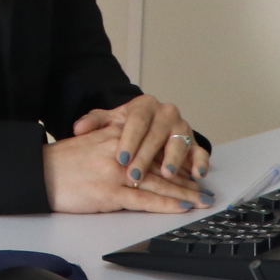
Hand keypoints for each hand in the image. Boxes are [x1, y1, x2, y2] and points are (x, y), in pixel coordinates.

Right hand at [44, 120, 204, 214]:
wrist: (39, 172)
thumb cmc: (62, 161)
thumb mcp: (89, 140)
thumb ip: (112, 140)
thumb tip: (132, 153)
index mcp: (117, 135)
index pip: (154, 147)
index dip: (175, 160)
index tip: (191, 170)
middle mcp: (121, 151)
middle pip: (161, 165)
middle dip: (186, 179)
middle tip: (206, 188)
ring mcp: (116, 172)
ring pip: (158, 182)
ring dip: (184, 193)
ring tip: (202, 200)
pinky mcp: (109, 192)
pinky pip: (144, 199)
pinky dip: (166, 203)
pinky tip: (181, 207)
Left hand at [72, 96, 209, 192]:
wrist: (147, 126)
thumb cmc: (126, 127)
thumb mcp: (109, 122)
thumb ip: (94, 123)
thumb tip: (79, 128)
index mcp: (144, 105)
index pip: (136, 121)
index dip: (129, 140)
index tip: (120, 158)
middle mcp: (166, 113)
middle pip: (156, 135)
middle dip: (146, 157)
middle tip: (135, 174)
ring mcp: (182, 127)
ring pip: (179, 142)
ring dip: (174, 159)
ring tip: (167, 174)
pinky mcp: (194, 141)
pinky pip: (200, 151)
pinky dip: (200, 162)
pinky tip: (196, 175)